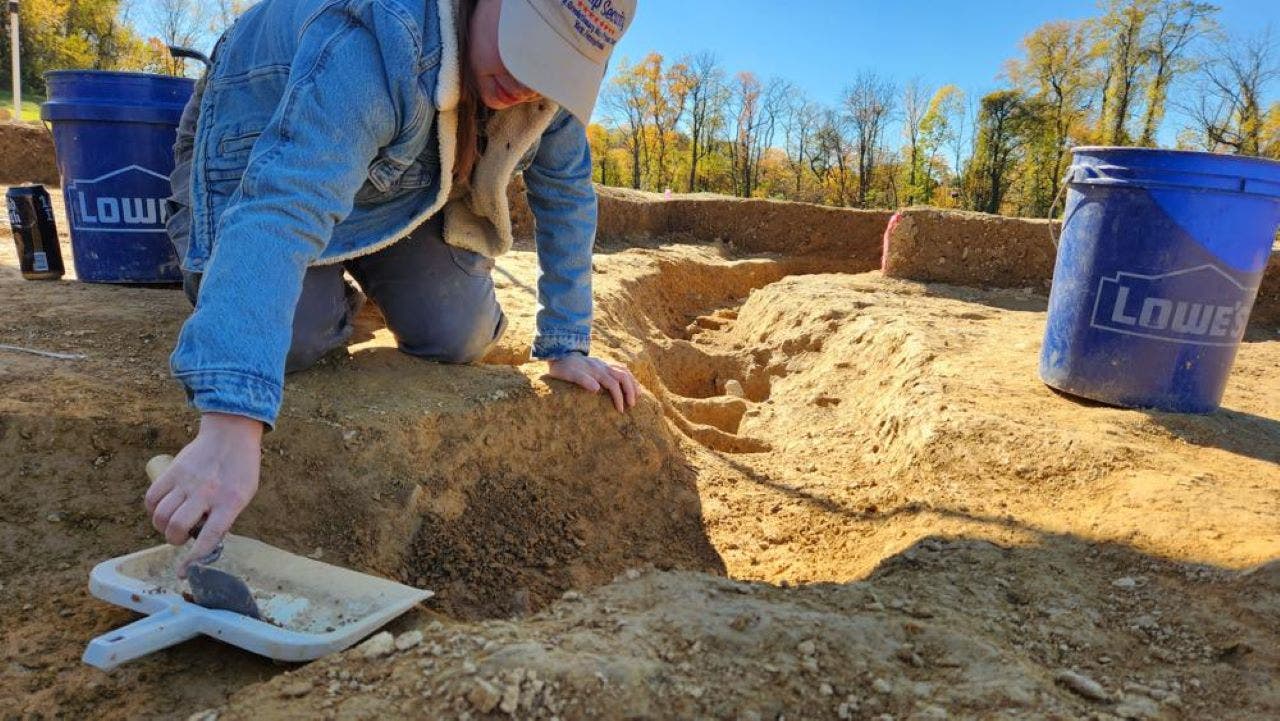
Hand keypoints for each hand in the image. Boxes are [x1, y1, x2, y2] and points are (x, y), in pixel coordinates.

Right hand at [144, 413, 262, 576]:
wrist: (230, 435)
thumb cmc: (240, 470)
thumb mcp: (244, 495)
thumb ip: (225, 517)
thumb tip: (204, 542)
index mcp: (230, 502)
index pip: (209, 537)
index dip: (194, 559)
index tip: (183, 573)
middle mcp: (206, 493)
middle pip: (176, 527)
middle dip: (174, 540)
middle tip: (181, 537)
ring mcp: (187, 482)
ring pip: (160, 515)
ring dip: (162, 527)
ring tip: (172, 524)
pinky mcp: (172, 472)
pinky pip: (151, 497)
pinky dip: (152, 510)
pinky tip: (161, 510)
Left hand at [546, 354, 638, 412]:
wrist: (560, 354)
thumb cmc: (563, 368)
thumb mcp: (569, 375)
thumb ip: (583, 380)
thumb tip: (597, 388)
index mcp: (597, 370)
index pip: (613, 384)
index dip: (618, 397)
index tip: (620, 410)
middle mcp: (603, 366)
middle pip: (624, 376)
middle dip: (630, 391)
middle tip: (632, 405)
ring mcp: (605, 364)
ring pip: (625, 371)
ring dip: (633, 383)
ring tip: (637, 396)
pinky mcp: (604, 364)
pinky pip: (621, 369)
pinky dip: (629, 377)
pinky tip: (631, 384)